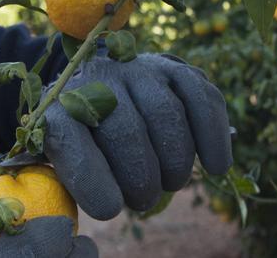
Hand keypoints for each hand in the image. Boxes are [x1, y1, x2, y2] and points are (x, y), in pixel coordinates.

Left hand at [43, 53, 232, 219]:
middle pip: (124, 128)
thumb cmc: (87, 141)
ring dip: (175, 160)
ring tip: (171, 183)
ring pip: (166, 114)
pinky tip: (216, 166)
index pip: (68, 136)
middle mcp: (98, 78)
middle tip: (143, 200)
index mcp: (60, 105)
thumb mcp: (69, 158)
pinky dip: (213, 136)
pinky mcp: (174, 68)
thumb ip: (79, 178)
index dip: (90, 177)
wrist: (105, 89)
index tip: (110, 209)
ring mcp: (139, 69)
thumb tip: (108, 203)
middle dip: (140, 176)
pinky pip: (202, 98)